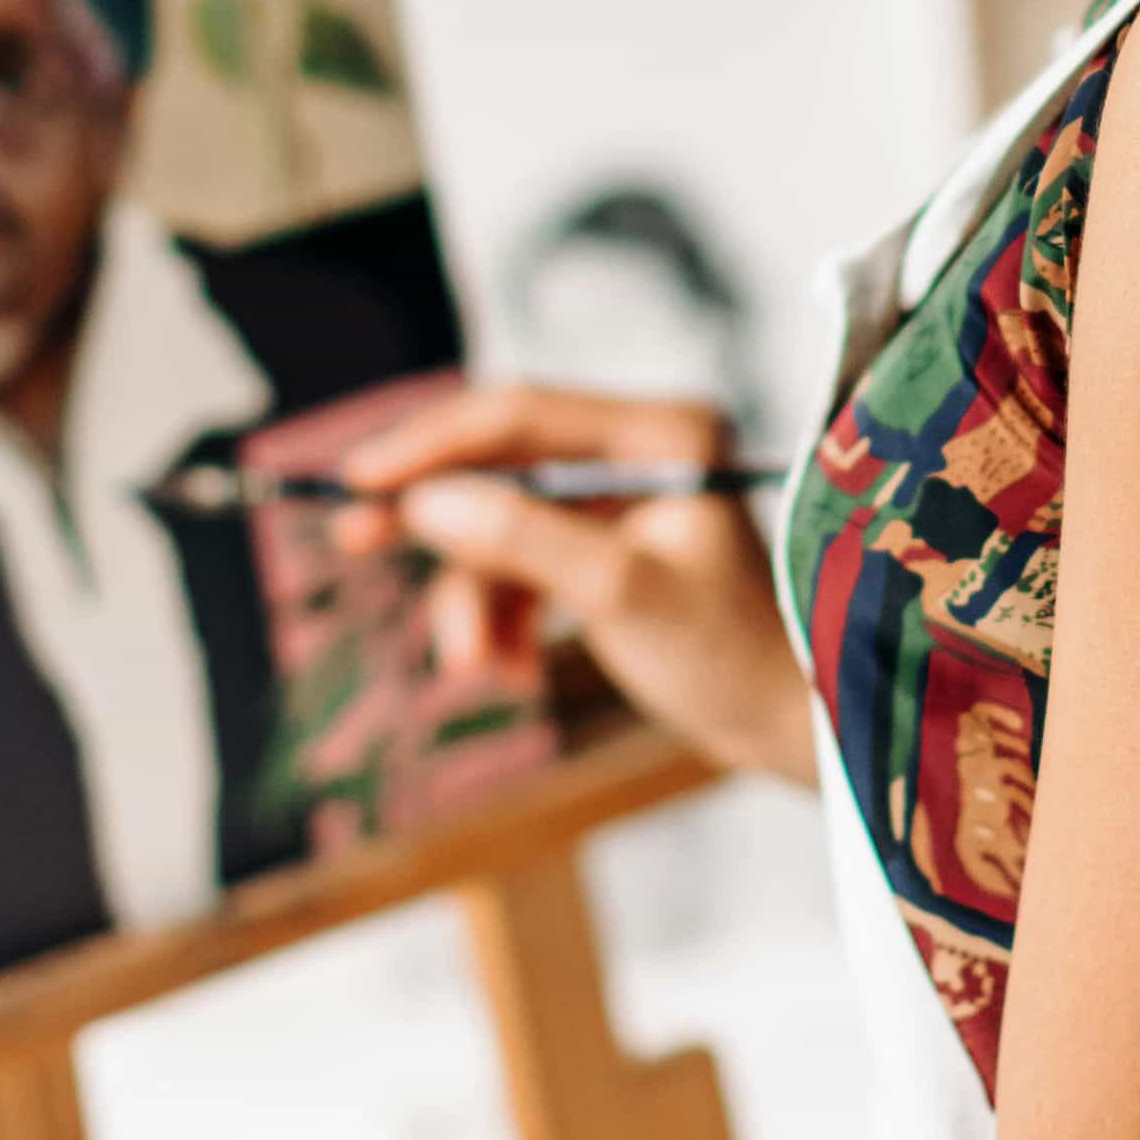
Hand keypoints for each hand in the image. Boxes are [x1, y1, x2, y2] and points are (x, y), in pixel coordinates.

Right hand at [340, 384, 815, 785]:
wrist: (787, 726)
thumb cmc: (730, 656)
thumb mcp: (621, 594)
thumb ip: (523, 540)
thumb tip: (424, 503)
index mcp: (662, 432)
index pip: (521, 413)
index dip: (432, 442)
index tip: (360, 478)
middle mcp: (640, 450)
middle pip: (501, 461)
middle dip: (435, 515)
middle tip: (352, 536)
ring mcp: (621, 501)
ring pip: (501, 528)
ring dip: (474, 598)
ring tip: (479, 666)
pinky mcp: (605, 549)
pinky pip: (521, 567)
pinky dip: (502, 617)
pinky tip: (509, 669)